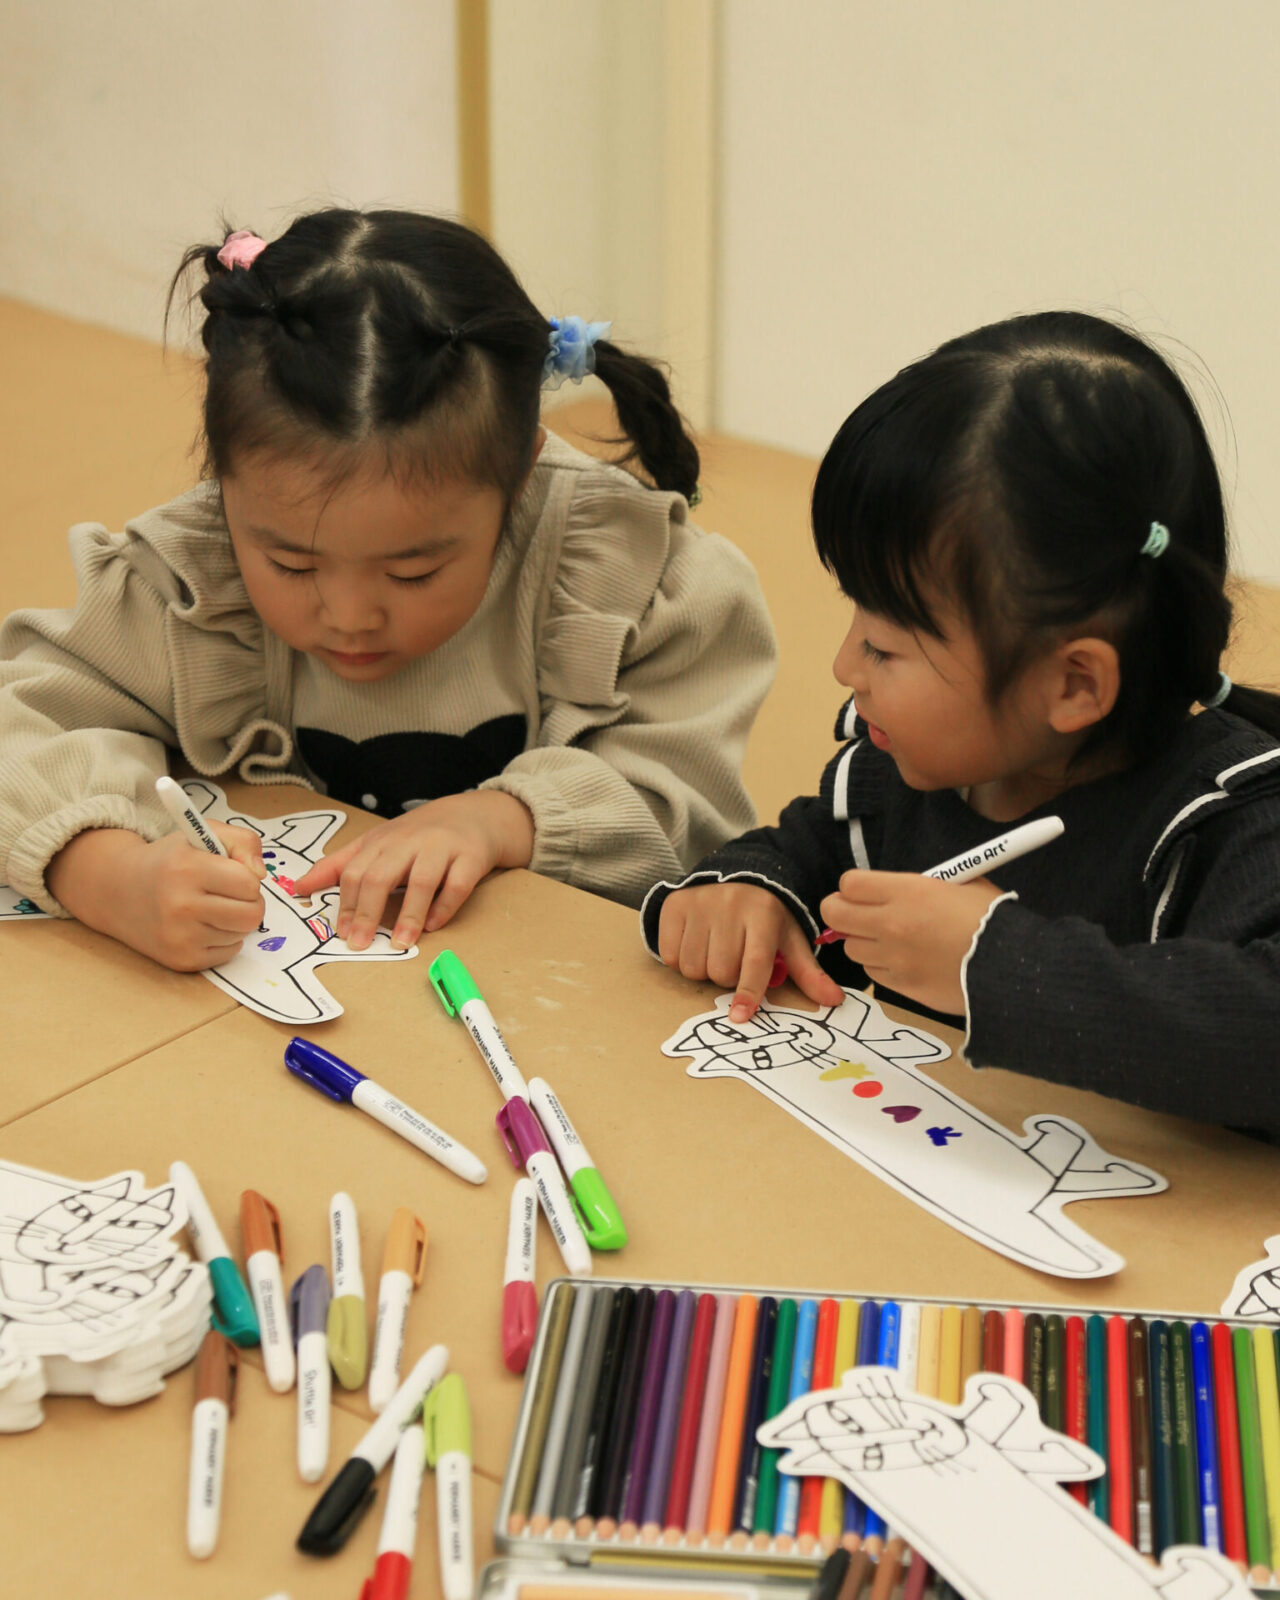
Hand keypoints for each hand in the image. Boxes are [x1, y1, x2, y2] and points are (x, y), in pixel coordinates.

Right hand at [47, 823, 266, 971]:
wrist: (118, 892)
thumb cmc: (170, 860)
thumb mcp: (203, 834)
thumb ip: (243, 841)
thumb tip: (260, 874)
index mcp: (187, 869)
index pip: (250, 883)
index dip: (246, 877)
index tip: (230, 872)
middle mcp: (180, 906)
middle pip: (252, 914)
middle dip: (249, 901)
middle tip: (229, 893)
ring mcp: (179, 937)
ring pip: (242, 934)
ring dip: (235, 920)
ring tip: (210, 906)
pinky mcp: (181, 960)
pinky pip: (229, 953)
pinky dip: (224, 939)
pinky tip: (202, 924)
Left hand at [292, 790, 534, 950]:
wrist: (475, 815)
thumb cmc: (419, 836)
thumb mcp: (377, 844)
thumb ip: (339, 866)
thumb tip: (299, 887)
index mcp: (382, 841)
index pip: (355, 872)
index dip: (346, 904)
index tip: (340, 933)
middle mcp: (410, 842)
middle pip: (382, 875)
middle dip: (367, 912)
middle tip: (359, 943)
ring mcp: (442, 848)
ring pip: (422, 881)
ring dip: (409, 915)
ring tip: (399, 942)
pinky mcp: (471, 856)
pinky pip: (457, 884)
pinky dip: (444, 907)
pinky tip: (433, 925)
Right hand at [657, 881, 845, 1022]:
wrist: (736, 876)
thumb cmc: (766, 917)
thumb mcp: (789, 939)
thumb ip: (808, 972)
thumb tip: (834, 1000)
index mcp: (763, 914)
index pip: (754, 961)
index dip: (748, 991)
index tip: (740, 1016)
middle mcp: (729, 905)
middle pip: (720, 971)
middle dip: (727, 976)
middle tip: (734, 959)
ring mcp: (699, 903)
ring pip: (692, 966)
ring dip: (703, 969)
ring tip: (714, 949)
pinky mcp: (674, 904)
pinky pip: (669, 954)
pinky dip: (679, 957)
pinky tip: (694, 941)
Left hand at [819, 869, 1004, 1014]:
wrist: (1013, 969)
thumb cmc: (992, 920)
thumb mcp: (962, 885)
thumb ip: (923, 884)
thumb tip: (898, 888)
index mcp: (907, 892)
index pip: (849, 884)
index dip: (854, 887)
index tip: (865, 891)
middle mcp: (892, 924)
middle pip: (835, 914)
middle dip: (842, 911)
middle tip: (858, 914)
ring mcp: (893, 958)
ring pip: (850, 947)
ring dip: (863, 941)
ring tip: (889, 940)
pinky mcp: (901, 986)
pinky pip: (873, 973)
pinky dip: (881, 965)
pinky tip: (904, 961)